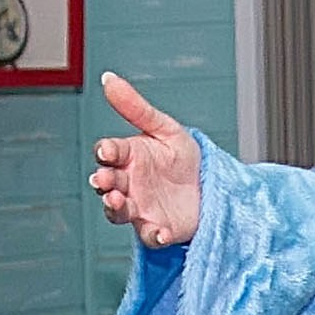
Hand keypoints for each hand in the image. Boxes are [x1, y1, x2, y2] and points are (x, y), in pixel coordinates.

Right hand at [90, 71, 200, 249]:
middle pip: (107, 183)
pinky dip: (153, 235)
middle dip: (104, 182)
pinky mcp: (158, 228)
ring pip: (118, 211)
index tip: (107, 151)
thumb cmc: (183, 157)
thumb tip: (108, 78)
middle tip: (104, 181)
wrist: (210, 186)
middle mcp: (128, 183)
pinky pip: (150, 235)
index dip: (107, 152)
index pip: (110, 152)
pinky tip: (161, 232)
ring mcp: (140, 207)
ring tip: (116, 201)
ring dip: (114, 207)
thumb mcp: (165, 128)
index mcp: (128, 156)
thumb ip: (136, 107)